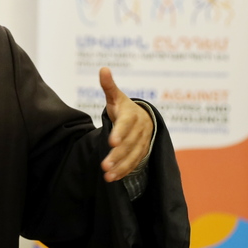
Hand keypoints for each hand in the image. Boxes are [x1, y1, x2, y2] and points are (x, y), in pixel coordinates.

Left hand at [99, 66, 152, 181]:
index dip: (119, 133)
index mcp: (132, 115)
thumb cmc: (124, 107)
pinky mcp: (143, 152)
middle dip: (117, 155)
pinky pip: (134, 163)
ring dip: (120, 166)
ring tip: (107, 175)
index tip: (111, 142)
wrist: (144, 118)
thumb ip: (108, 86)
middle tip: (104, 165)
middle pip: (129, 143)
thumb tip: (103, 68)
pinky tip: (113, 178)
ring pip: (133, 156)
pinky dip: (124, 171)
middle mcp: (140, 129)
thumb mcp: (116, 96)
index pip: (126, 124)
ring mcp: (142, 142)